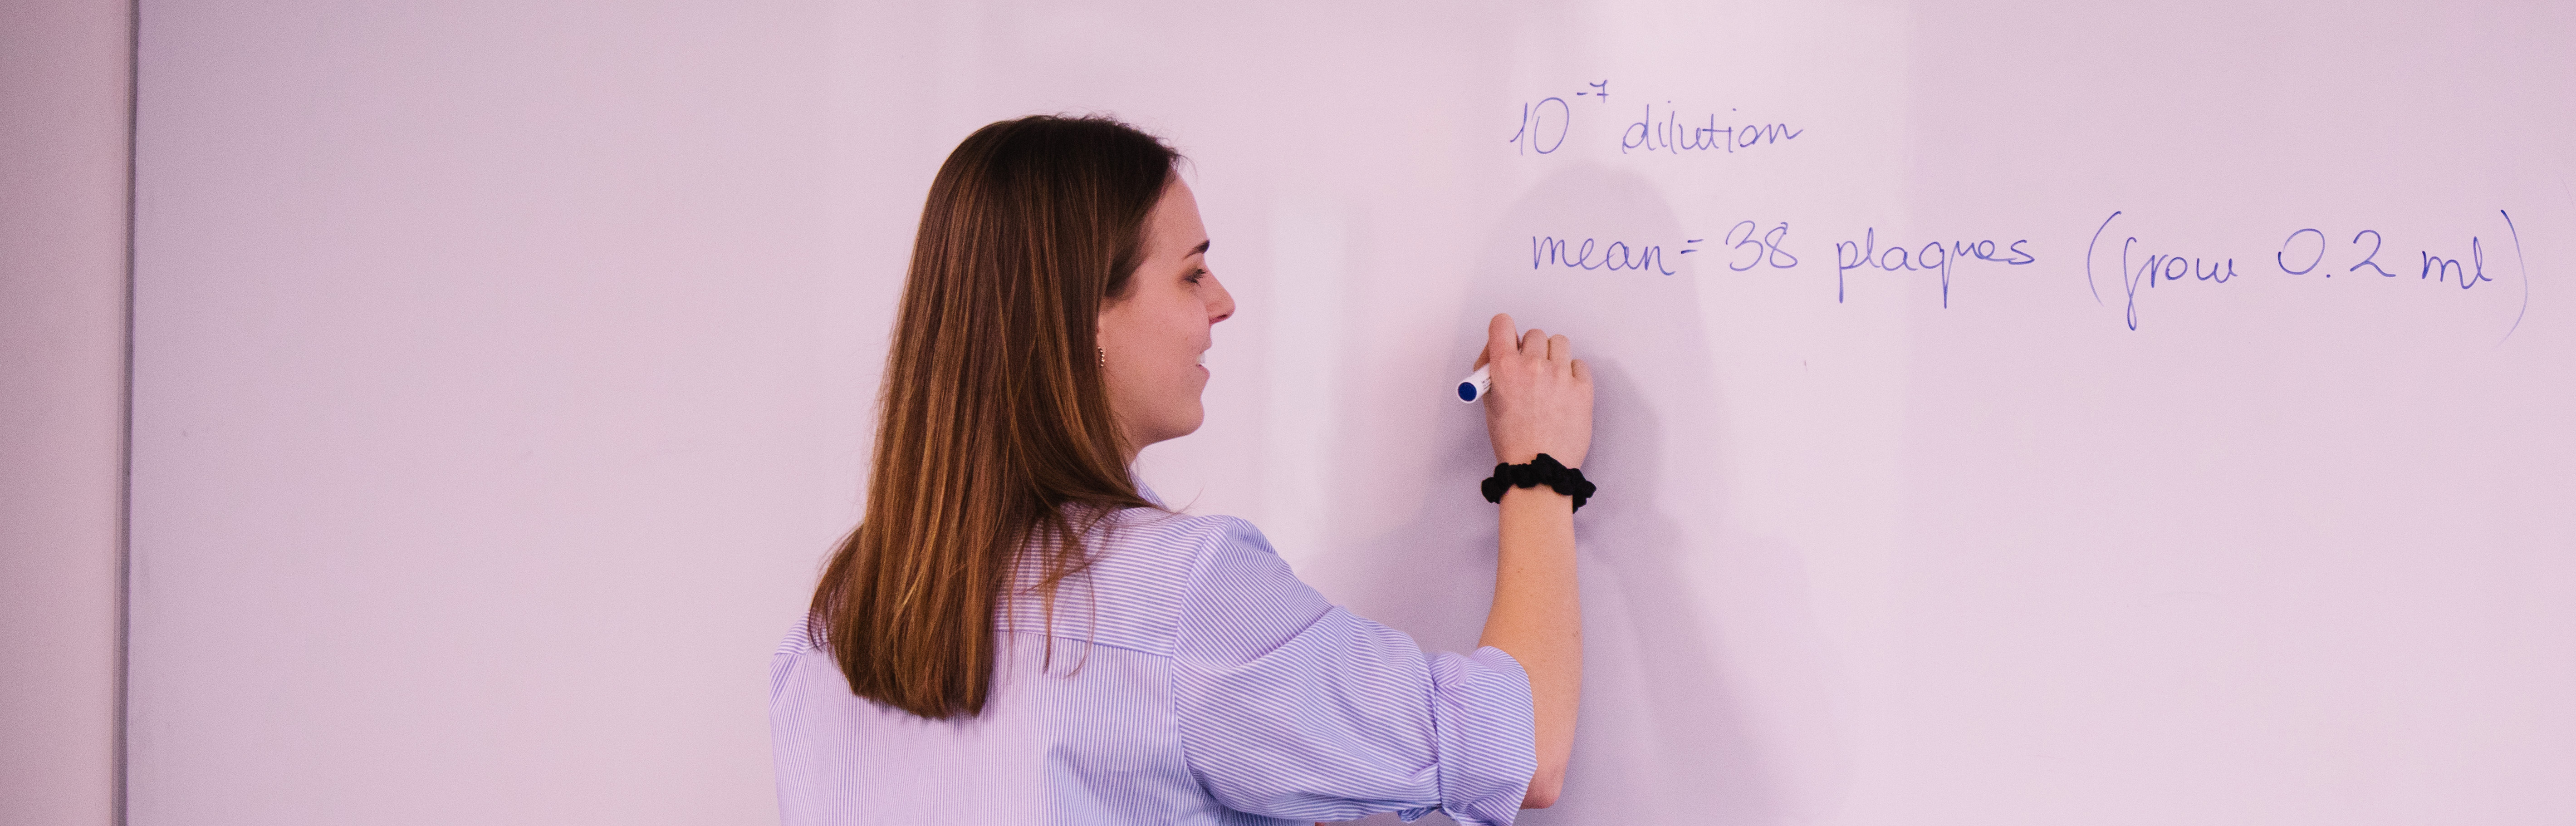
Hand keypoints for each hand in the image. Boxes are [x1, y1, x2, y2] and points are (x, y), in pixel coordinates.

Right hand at [1474, 313, 1593, 468]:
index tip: (1507, 340)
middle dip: (1531, 349)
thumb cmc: (1512, 441)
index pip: (1502, 324)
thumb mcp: (1490, 403)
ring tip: (1550, 379)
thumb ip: (1492, 373)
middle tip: (1530, 371)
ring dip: (1553, 356)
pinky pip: (1579, 363)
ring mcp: (1560, 376)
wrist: (1538, 469)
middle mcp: (1532, 366)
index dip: (1503, 330)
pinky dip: (1572, 373)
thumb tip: (1500, 351)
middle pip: (1534, 334)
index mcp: (1504, 369)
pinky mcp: (1582, 388)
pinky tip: (1565, 391)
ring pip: (1559, 342)